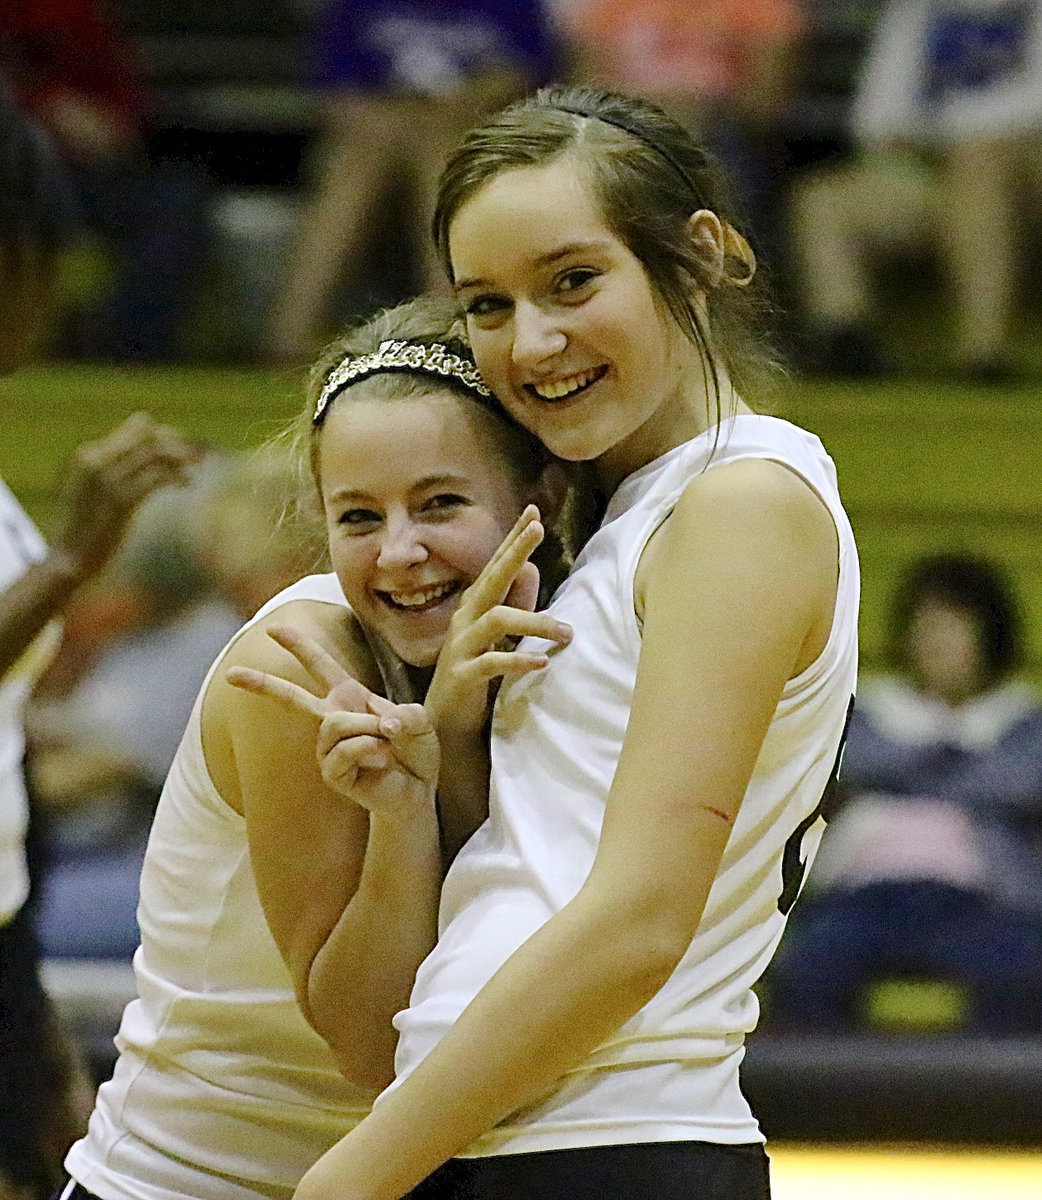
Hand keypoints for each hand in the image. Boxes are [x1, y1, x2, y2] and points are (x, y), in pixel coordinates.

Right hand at [54, 412, 197, 583]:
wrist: (69, 558)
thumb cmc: (88, 528)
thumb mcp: (98, 492)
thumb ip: (120, 471)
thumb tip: (155, 462)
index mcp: (90, 454)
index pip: (141, 425)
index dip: (170, 435)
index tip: (187, 450)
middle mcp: (96, 460)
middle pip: (151, 434)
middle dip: (181, 443)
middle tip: (201, 458)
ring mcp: (106, 479)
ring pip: (156, 452)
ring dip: (182, 458)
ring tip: (193, 474)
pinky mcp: (119, 501)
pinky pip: (156, 477)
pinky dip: (177, 478)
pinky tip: (186, 485)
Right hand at [227, 624, 438, 821]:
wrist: (417, 792)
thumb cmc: (416, 753)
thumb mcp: (420, 723)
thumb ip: (409, 715)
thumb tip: (384, 724)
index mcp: (350, 697)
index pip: (322, 665)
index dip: (299, 645)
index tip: (273, 629)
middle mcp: (332, 719)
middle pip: (292, 697)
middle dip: (262, 684)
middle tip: (230, 674)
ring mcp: (328, 747)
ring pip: (335, 723)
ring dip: (369, 729)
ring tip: (387, 743)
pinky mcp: (332, 772)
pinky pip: (346, 750)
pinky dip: (372, 750)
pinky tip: (383, 760)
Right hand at [425, 504, 571, 739]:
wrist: (445, 725)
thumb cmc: (475, 678)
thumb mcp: (498, 637)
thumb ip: (515, 604)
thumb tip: (533, 570)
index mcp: (474, 608)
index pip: (496, 566)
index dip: (513, 540)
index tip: (533, 512)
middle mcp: (465, 620)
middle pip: (491, 578)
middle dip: (515, 552)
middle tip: (537, 528)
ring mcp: (460, 647)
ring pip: (497, 619)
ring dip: (536, 622)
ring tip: (567, 633)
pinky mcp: (461, 676)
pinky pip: (491, 662)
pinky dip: (518, 660)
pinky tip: (542, 662)